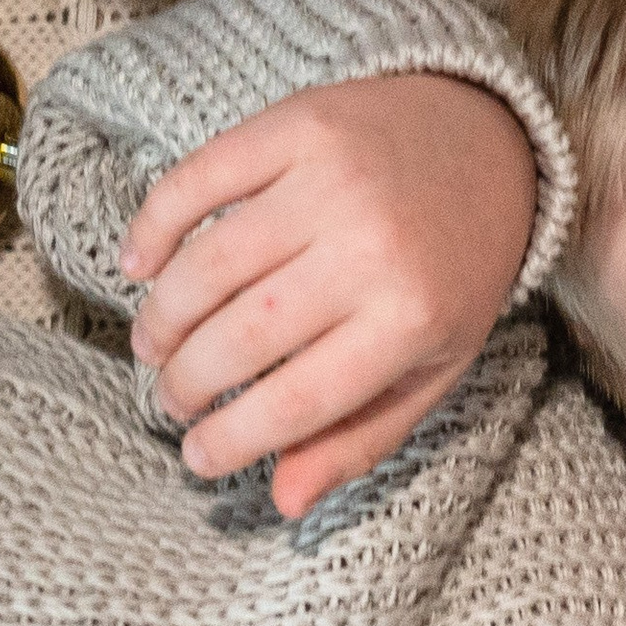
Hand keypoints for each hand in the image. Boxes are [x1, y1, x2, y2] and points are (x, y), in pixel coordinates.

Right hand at [118, 75, 537, 516]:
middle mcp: (370, 248)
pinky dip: (153, 226)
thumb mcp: (435, 362)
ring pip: (207, 264)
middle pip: (241, 336)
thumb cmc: (455, 267)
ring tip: (153, 346)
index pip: (297, 399)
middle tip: (172, 400)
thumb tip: (285, 500)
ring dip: (163, 317)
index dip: (233, 438)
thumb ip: (364, 434)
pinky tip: (137, 266)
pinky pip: (198, 179)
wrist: (488, 140)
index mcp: (412, 320)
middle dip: (187, 383)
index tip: (197, 456)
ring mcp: (329, 180)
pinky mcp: (295, 125)